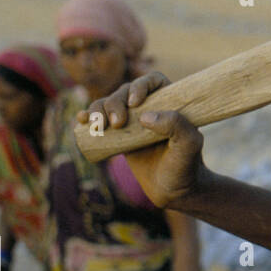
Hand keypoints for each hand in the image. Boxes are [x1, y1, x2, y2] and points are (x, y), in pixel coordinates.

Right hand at [79, 72, 205, 208]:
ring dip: (98, 109)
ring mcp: (132, 120)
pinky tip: (81, 120)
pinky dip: (87, 116)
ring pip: (108, 104)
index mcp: (171, 101)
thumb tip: (145, 116)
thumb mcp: (189, 145)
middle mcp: (150, 106)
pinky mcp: (118, 135)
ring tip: (97, 126)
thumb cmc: (186, 165)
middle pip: (125, 92)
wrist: (173, 189)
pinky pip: (99, 120)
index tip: (135, 103)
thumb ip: (177, 126)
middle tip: (117, 125)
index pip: (152, 81)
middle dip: (115, 103)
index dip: (140, 86)